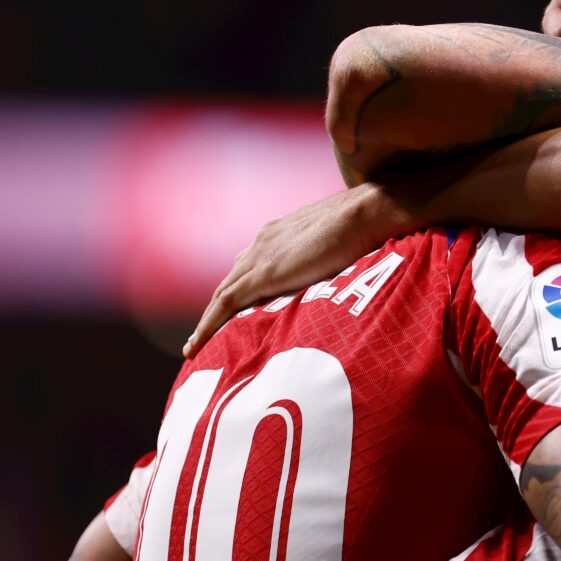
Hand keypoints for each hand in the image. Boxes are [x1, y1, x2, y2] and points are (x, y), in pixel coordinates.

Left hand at [185, 185, 403, 355]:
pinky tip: (197, 346)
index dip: (240, 289)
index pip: (251, 266)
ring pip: (221, 295)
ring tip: (196, 345)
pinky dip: (208, 325)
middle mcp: (262, 243)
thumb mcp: (339, 246)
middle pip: (230, 281)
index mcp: (278, 235)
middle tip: (207, 332)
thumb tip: (340, 273)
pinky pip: (225, 304)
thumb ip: (329, 259)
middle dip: (217, 307)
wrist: (364, 214)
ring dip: (208, 320)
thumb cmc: (364, 228)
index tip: (235, 309)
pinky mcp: (262, 274)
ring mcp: (259, 257)